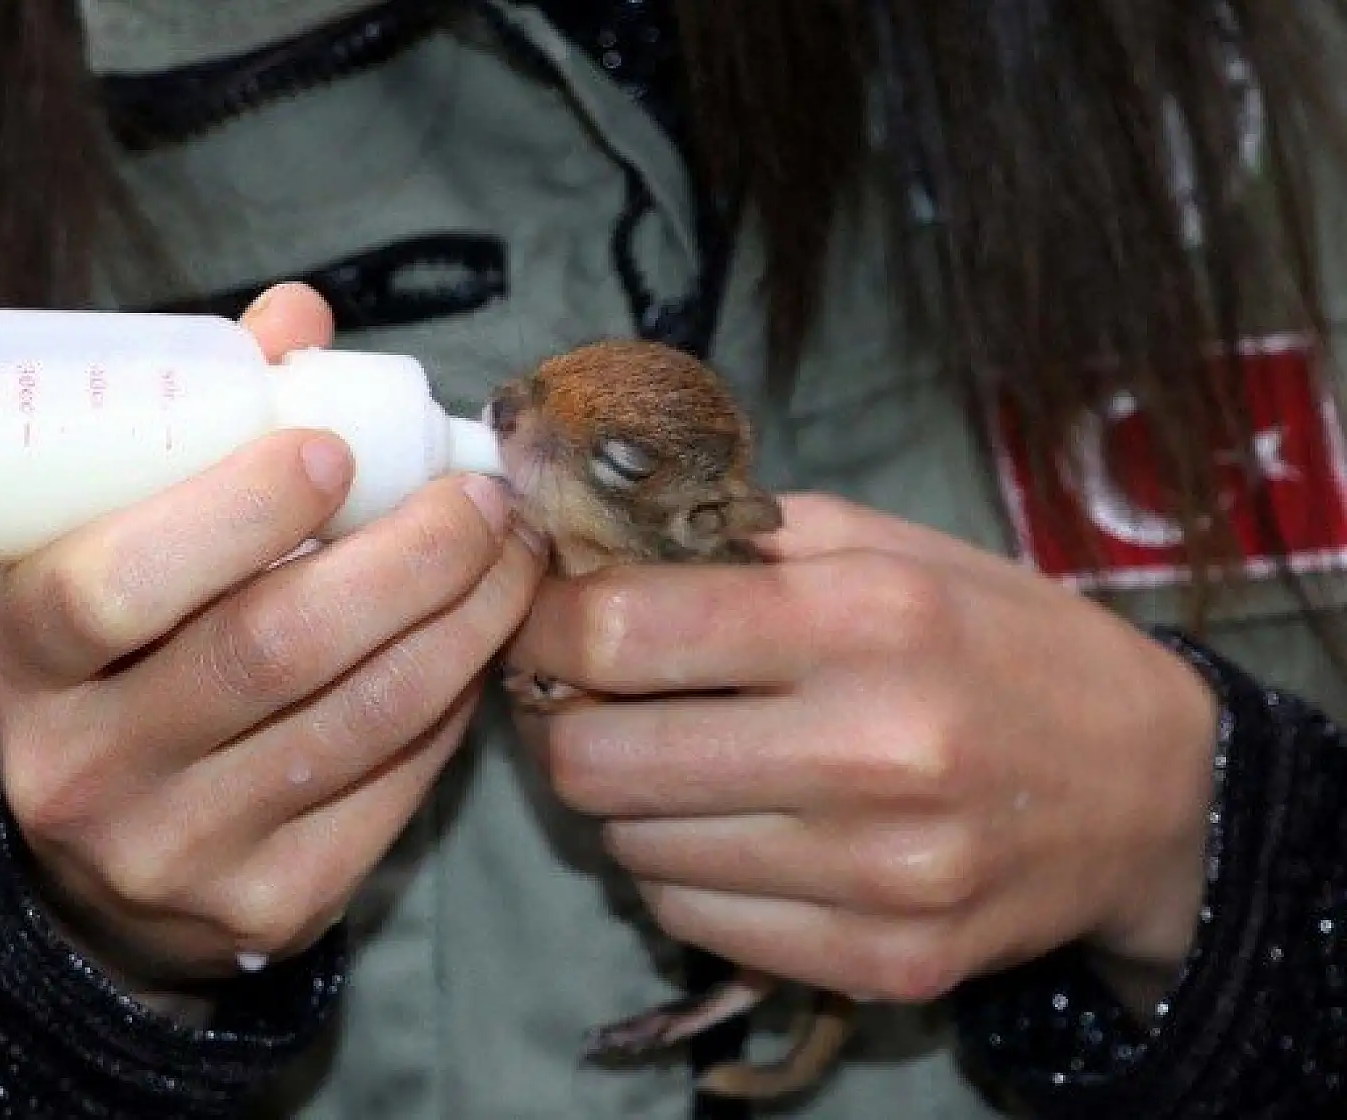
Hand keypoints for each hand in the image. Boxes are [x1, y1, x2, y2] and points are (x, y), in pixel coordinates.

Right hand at [0, 283, 546, 1013]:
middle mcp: (79, 768)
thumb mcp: (102, 551)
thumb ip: (191, 430)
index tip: (331, 448)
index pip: (108, 585)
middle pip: (267, 650)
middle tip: (479, 498)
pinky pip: (395, 787)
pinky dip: (455, 701)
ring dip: (464, 621)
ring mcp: (174, 851)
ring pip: (357, 719)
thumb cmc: (119, 664)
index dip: (231, 513)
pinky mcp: (272, 906)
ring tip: (515, 552)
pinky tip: (484, 642)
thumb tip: (299, 316)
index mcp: (12, 656)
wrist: (103, 872)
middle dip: (405, 557)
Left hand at [507, 493, 1216, 1010]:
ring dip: (625, 800)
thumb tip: (581, 556)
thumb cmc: (999, 640)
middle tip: (585, 700)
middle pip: (595, 760)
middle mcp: (872, 751)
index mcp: (866, 618)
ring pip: (633, 850)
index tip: (546, 621)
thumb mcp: (887, 545)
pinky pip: (692, 922)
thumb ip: (732, 538)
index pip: (617, 634)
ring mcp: (880, 874)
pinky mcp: (887, 961)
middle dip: (562, 721)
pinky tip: (727, 828)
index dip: (545, 626)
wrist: (1151, 787)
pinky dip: (679, 872)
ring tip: (675, 759)